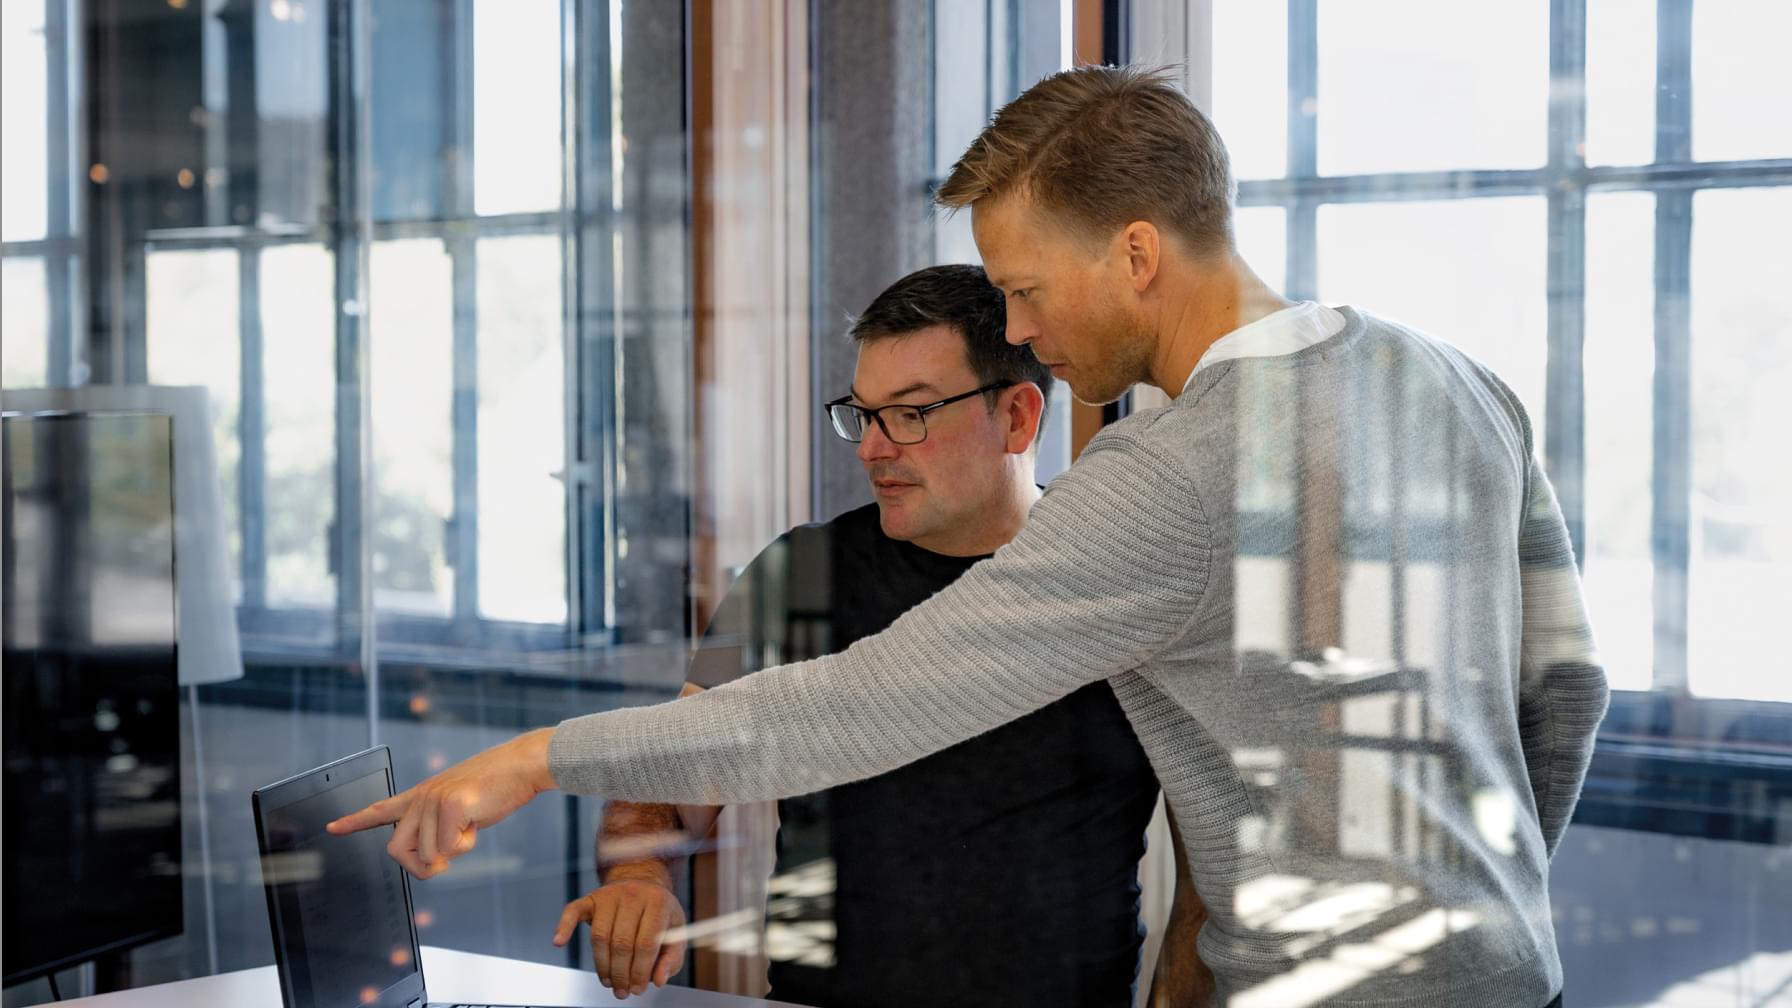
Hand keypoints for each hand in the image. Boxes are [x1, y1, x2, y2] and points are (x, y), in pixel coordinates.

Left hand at [326, 728, 556, 877]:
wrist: (522, 765)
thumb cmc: (497, 788)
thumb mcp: (461, 808)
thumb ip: (439, 828)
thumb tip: (431, 859)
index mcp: (422, 795)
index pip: (381, 809)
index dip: (355, 821)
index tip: (332, 827)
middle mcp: (421, 797)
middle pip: (396, 850)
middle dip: (420, 865)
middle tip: (445, 857)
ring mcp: (433, 799)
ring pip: (427, 854)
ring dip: (453, 851)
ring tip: (470, 824)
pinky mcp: (451, 804)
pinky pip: (449, 848)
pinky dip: (466, 844)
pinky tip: (476, 821)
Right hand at [554, 877, 687, 999]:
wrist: (644, 884)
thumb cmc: (659, 914)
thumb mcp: (676, 933)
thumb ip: (672, 958)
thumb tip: (659, 980)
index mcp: (658, 902)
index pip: (646, 943)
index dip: (641, 971)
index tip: (638, 988)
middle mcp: (633, 895)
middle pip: (621, 943)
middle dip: (621, 973)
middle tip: (622, 991)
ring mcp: (609, 895)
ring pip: (599, 936)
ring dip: (602, 965)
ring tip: (609, 982)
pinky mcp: (590, 898)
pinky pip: (573, 911)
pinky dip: (564, 927)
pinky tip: (559, 942)